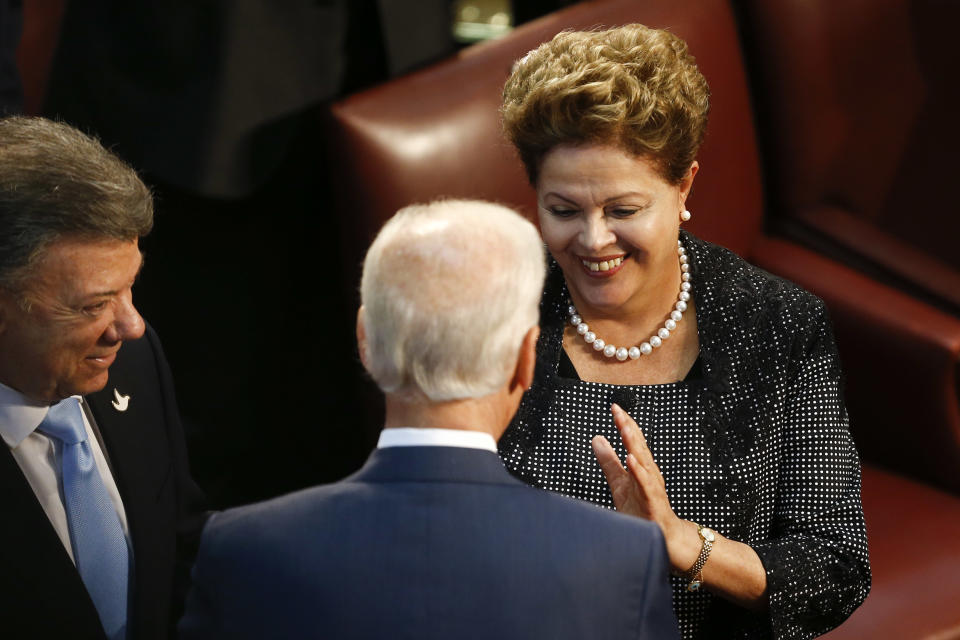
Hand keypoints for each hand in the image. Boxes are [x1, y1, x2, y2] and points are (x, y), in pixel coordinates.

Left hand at [593, 403, 688, 559]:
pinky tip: (631, 459)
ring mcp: (652, 487)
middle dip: (629, 428)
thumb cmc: (641, 509)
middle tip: (618, 411)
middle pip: (638, 446)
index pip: (633, 440)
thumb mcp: (619, 482)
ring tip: (624, 428)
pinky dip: (639, 471)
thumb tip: (596, 438)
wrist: (662, 538)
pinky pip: (645, 485)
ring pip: (643, 462)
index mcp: (641, 466)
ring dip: (634, 444)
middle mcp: (649, 473)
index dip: (625, 423)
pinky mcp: (652, 502)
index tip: (615, 407)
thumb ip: (609, 461)